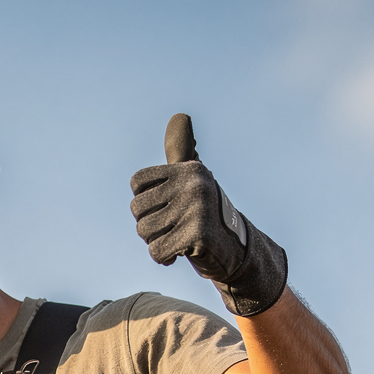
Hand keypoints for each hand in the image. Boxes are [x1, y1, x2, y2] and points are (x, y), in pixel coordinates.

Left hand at [129, 114, 287, 316]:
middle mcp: (193, 184)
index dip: (145, 202)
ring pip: (144, 231)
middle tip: (172, 228)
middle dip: (149, 225)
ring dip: (156, 242)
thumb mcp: (192, 179)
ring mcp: (196, 209)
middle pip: (137, 209)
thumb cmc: (206, 214)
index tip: (164, 208)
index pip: (137, 183)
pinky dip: (163, 257)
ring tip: (177, 239)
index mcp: (188, 169)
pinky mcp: (198, 234)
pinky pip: (157, 251)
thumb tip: (180, 116)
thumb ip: (181, 150)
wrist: (235, 250)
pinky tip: (179, 254)